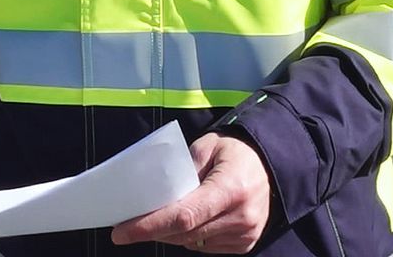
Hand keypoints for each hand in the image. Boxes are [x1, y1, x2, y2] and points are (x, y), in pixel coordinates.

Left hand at [111, 132, 270, 251]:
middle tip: (126, 226)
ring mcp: (244, 235)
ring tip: (153, 219)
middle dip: (152, 230)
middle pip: (185, 233)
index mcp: (230, 188)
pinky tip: (182, 222)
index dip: (150, 225)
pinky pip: (206, 246)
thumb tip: (158, 191)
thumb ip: (184, 167)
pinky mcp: (244, 244)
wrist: (270, 166)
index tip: (122, 232)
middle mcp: (240, 217)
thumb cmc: (235, 152)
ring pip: (193, 243)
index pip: (183, 215)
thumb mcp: (209, 145)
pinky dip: (189, 236)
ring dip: (170, 234)